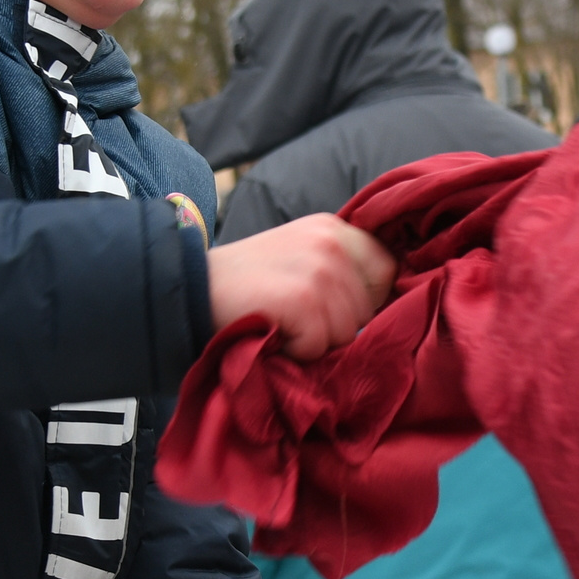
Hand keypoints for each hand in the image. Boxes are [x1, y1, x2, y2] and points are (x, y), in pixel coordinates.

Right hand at [206, 214, 396, 359]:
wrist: (191, 288)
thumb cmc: (247, 284)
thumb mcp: (299, 256)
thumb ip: (340, 268)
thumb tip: (387, 304)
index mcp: (333, 228)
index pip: (386, 269)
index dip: (366, 298)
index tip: (330, 305)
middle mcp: (331, 242)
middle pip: (370, 308)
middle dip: (337, 324)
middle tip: (293, 314)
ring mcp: (320, 269)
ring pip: (348, 331)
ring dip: (316, 340)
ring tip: (282, 321)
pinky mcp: (304, 298)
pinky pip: (321, 346)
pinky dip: (295, 350)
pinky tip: (272, 330)